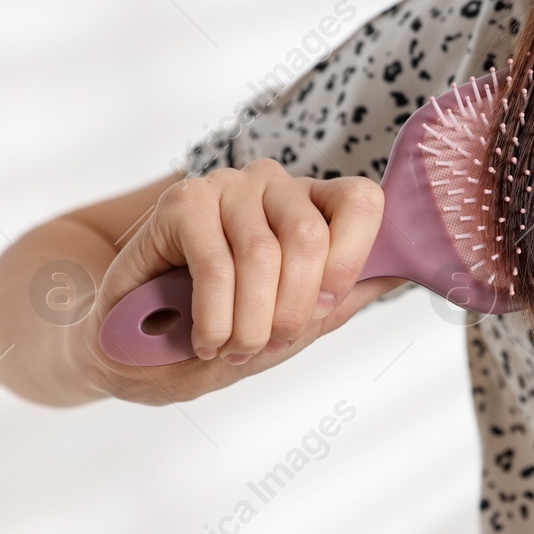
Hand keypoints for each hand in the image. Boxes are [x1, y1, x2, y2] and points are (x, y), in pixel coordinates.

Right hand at [69, 161, 399, 403]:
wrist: (131, 343)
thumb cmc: (220, 328)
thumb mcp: (289, 326)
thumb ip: (339, 299)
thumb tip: (402, 274)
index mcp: (312, 204)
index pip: (362, 201)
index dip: (352, 259)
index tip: (322, 309)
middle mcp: (274, 184)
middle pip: (311, 236)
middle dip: (293, 310)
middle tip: (267, 345)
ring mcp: (227, 187)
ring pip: (264, 255)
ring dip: (251, 321)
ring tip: (232, 349)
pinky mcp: (181, 202)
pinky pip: (216, 264)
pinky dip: (216, 316)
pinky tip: (206, 340)